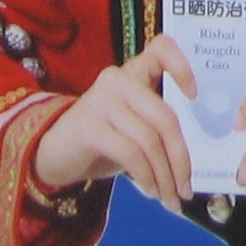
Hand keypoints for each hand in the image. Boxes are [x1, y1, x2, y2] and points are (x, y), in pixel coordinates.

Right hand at [33, 34, 196, 209]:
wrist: (51, 153)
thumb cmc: (102, 138)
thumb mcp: (133, 124)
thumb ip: (158, 127)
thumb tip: (191, 160)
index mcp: (133, 72)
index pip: (161, 48)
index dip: (181, 66)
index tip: (194, 95)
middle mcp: (117, 79)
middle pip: (164, 116)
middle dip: (181, 158)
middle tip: (187, 189)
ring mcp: (102, 101)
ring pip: (150, 140)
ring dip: (164, 176)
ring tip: (170, 197)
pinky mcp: (90, 127)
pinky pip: (131, 153)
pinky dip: (147, 177)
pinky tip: (150, 191)